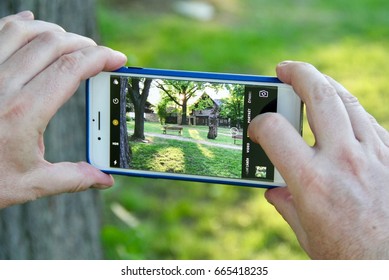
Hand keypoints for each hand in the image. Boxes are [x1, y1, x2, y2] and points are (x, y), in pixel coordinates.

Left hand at [0, 11, 126, 207]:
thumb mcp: (31, 183)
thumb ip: (73, 178)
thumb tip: (104, 180)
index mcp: (23, 113)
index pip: (70, 70)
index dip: (100, 59)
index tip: (117, 60)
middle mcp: (3, 87)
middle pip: (52, 45)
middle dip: (84, 44)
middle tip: (100, 55)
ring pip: (25, 31)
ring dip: (55, 32)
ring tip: (72, 42)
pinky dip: (19, 23)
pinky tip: (32, 23)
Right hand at [248, 61, 388, 258]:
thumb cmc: (352, 257)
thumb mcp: (307, 235)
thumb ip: (286, 205)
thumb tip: (273, 190)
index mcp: (312, 183)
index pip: (274, 130)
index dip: (259, 123)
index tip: (256, 127)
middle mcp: (343, 161)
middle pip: (320, 96)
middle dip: (298, 74)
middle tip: (284, 69)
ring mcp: (373, 155)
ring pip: (347, 101)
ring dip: (325, 85)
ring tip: (310, 81)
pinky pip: (366, 120)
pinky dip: (347, 108)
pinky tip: (338, 112)